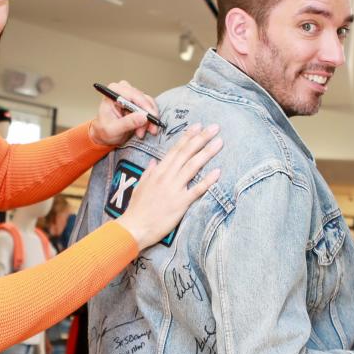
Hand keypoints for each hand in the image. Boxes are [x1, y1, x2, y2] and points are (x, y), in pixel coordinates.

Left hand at [89, 80, 160, 144]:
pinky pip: (150, 109)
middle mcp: (123, 91)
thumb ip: (127, 123)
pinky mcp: (139, 103)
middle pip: (142, 99)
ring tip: (142, 132)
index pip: (131, 94)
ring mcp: (132, 96)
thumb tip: (143, 117)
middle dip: (147, 115)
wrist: (105, 135)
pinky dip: (151, 120)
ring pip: (149, 104)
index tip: (150, 116)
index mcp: (112, 92)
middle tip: (149, 129)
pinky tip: (146, 129)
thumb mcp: (113, 129)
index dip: (143, 104)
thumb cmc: (104, 130)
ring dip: (149, 120)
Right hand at [116, 123, 221, 248]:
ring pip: (192, 166)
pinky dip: (207, 180)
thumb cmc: (137, 209)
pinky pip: (196, 190)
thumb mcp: (140, 186)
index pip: (175, 150)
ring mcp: (174, 189)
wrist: (134, 227)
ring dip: (207, 153)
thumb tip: (154, 162)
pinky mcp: (180, 203)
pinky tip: (218, 171)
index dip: (188, 137)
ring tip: (219, 142)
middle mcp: (167, 177)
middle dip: (201, 139)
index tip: (198, 126)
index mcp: (158, 172)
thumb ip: (149, 173)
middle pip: (186, 153)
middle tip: (214, 127)